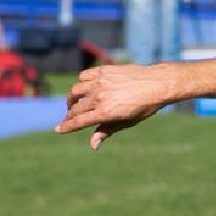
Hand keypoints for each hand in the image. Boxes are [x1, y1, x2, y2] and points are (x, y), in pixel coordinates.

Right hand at [56, 64, 174, 149]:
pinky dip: (82, 83)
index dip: (66, 127)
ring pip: (75, 90)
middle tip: (69, 119)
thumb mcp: (126, 122)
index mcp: (105, 113)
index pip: (78, 122)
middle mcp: (100, 97)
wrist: (157, 84)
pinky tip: (86, 88)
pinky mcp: (103, 70)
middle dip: (69, 116)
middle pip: (75, 108)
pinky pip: (84, 76)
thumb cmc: (144, 107)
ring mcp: (100, 82)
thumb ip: (106, 131)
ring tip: (76, 103)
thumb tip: (93, 145)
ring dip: (72, 99)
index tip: (58, 129)